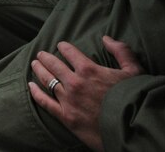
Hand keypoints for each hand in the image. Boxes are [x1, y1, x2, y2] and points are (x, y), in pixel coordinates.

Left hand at [28, 36, 143, 151]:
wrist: (131, 127)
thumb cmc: (134, 98)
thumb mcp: (134, 70)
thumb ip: (121, 51)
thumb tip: (106, 38)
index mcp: (89, 69)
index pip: (70, 52)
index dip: (64, 47)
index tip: (60, 45)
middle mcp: (75, 82)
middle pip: (54, 65)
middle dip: (46, 57)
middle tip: (40, 54)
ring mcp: (68, 100)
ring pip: (47, 80)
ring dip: (39, 70)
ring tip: (34, 64)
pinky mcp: (66, 116)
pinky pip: (45, 102)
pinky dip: (36, 93)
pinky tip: (30, 86)